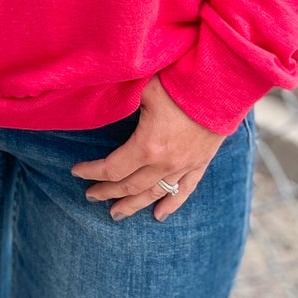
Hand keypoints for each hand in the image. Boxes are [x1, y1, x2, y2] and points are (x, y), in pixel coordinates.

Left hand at [71, 75, 224, 220]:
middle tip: (90, 196)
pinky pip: (184, 190)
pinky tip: (159, 216)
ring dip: (133, 205)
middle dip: (107, 192)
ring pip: (154, 194)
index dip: (92, 172)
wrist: (221, 84)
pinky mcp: (201, 162)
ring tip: (116, 214)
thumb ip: (121, 101)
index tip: (76, 172)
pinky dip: (171, 204)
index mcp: (147, 146)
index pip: (112, 168)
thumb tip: (96, 101)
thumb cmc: (178, 81)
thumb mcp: (142, 88)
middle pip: (130, 186)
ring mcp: (185, 165)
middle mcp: (165, 163)